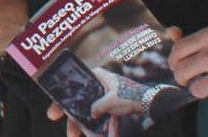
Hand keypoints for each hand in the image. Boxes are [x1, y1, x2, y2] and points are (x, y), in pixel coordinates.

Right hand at [45, 28, 183, 135]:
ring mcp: (109, 95)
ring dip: (87, 125)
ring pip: (92, 111)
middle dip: (73, 117)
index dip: (62, 96)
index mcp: (98, 77)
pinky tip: (106, 136)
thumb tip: (91, 113)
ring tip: (78, 136)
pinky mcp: (116, 106)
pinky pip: (106, 117)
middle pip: (81, 100)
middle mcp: (102, 85)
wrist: (152, 103)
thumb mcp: (110, 101)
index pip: (74, 83)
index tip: (55, 111)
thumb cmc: (131, 96)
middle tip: (66, 129)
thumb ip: (96, 107)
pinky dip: (106, 127)